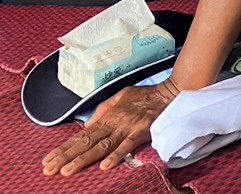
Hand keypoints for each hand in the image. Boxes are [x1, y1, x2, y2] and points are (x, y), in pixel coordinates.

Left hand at [42, 79, 179, 175]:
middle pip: (86, 142)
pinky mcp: (141, 132)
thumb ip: (103, 110)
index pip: (81, 135)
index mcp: (107, 116)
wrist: (169, 92)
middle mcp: (113, 123)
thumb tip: (87, 124)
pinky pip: (127, 145)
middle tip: (49, 170)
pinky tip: (104, 166)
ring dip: (84, 159)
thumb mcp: (120, 97)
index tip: (48, 160)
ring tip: (67, 171)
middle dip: (66, 156)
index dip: (64, 148)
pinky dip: (116, 155)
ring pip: (101, 146)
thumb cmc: (145, 95)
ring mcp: (126, 128)